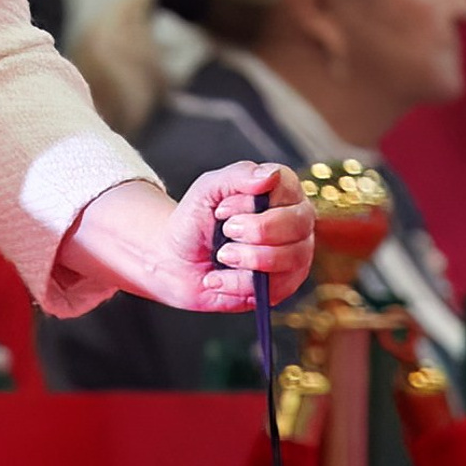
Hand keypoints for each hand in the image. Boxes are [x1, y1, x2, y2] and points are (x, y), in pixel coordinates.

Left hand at [55, 162, 312, 314]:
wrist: (165, 260)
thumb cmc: (185, 222)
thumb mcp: (205, 192)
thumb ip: (236, 178)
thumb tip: (267, 174)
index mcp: (275, 197)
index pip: (293, 191)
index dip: (267, 203)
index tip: (231, 210)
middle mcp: (287, 227)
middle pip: (301, 228)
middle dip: (261, 233)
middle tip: (225, 236)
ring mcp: (284, 260)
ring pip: (293, 259)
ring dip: (254, 258)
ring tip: (222, 256)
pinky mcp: (271, 290)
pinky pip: (276, 289)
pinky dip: (245, 283)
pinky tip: (221, 277)